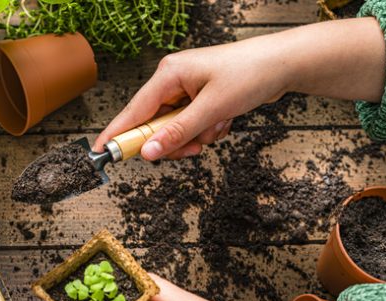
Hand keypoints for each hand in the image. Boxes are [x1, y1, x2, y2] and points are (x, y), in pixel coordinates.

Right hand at [94, 18, 385, 160]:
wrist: (285, 64)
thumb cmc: (250, 74)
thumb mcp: (212, 109)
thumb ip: (177, 132)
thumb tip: (148, 153)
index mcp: (168, 74)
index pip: (134, 111)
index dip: (117, 134)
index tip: (100, 153)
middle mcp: (172, 80)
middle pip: (154, 124)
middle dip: (174, 140)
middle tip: (193, 148)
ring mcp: (186, 89)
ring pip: (174, 128)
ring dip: (195, 136)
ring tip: (218, 127)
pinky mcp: (199, 97)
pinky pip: (191, 125)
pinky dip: (206, 130)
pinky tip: (224, 121)